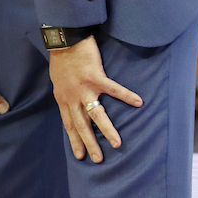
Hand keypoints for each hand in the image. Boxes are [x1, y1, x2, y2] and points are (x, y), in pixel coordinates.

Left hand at [48, 35, 142, 162]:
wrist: (63, 38)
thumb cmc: (60, 58)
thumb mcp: (57, 80)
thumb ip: (64, 93)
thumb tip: (70, 103)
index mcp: (63, 97)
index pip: (69, 124)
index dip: (74, 140)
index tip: (80, 156)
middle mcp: (72, 96)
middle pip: (81, 124)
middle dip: (89, 143)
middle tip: (98, 159)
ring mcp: (84, 87)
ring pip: (96, 113)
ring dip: (107, 129)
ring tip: (117, 143)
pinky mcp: (95, 76)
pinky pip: (114, 89)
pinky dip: (127, 96)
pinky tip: (139, 103)